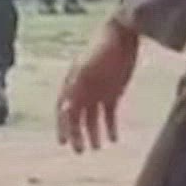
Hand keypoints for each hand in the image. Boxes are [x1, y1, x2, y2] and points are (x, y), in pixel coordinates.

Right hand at [57, 19, 138, 153]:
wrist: (123, 34)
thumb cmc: (102, 48)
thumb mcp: (87, 67)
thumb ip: (76, 86)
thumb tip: (63, 109)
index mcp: (72, 84)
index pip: (63, 110)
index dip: (62, 126)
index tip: (63, 142)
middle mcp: (82, 90)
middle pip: (76, 117)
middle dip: (76, 134)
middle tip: (80, 151)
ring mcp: (98, 92)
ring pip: (92, 118)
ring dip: (93, 133)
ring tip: (97, 148)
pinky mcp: (113, 93)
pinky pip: (109, 114)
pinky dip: (110, 127)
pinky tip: (113, 139)